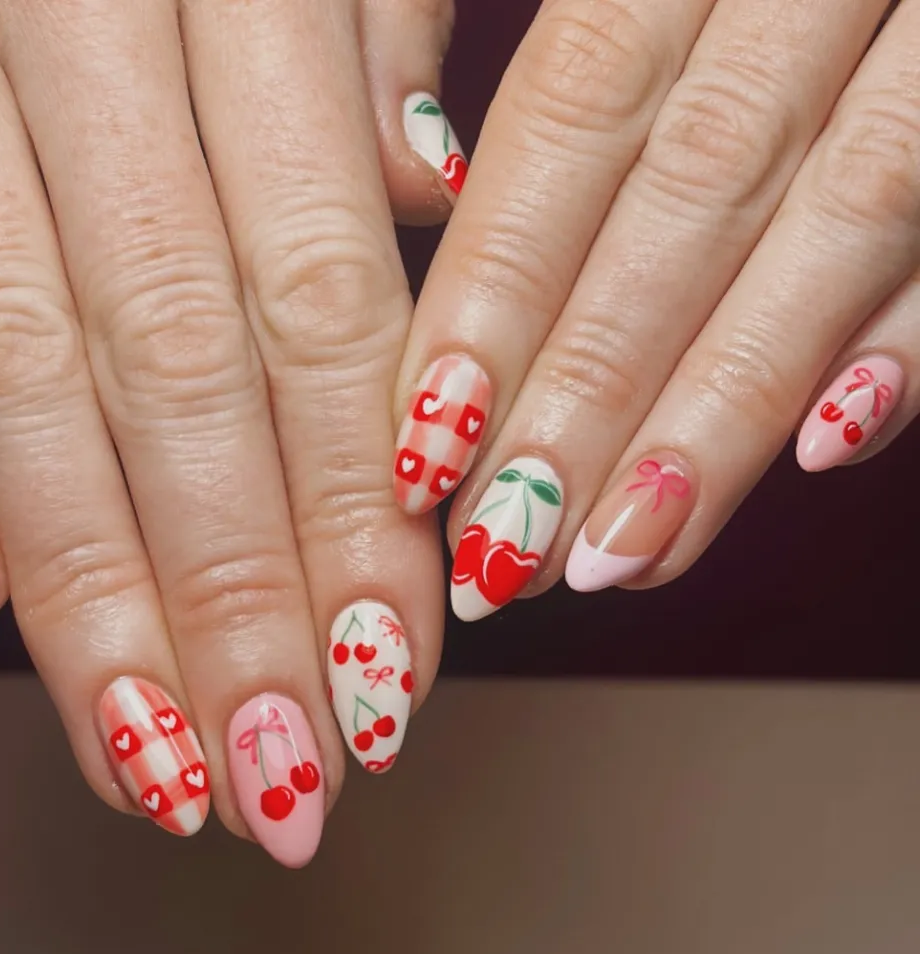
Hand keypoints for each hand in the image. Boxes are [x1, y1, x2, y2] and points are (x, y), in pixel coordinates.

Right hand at [0, 0, 464, 863]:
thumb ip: (371, 52)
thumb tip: (426, 195)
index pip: (321, 317)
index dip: (357, 515)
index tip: (390, 672)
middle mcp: (80, 28)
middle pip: (179, 376)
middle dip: (234, 599)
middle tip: (286, 771)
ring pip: (21, 372)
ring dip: (94, 594)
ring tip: (160, 762)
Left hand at [392, 0, 917, 617]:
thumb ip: (569, 53)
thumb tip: (432, 180)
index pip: (570, 116)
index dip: (495, 293)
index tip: (426, 450)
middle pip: (686, 197)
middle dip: (588, 395)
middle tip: (507, 549)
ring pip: (836, 222)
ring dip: (720, 413)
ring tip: (621, 556)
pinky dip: (911, 332)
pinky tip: (830, 446)